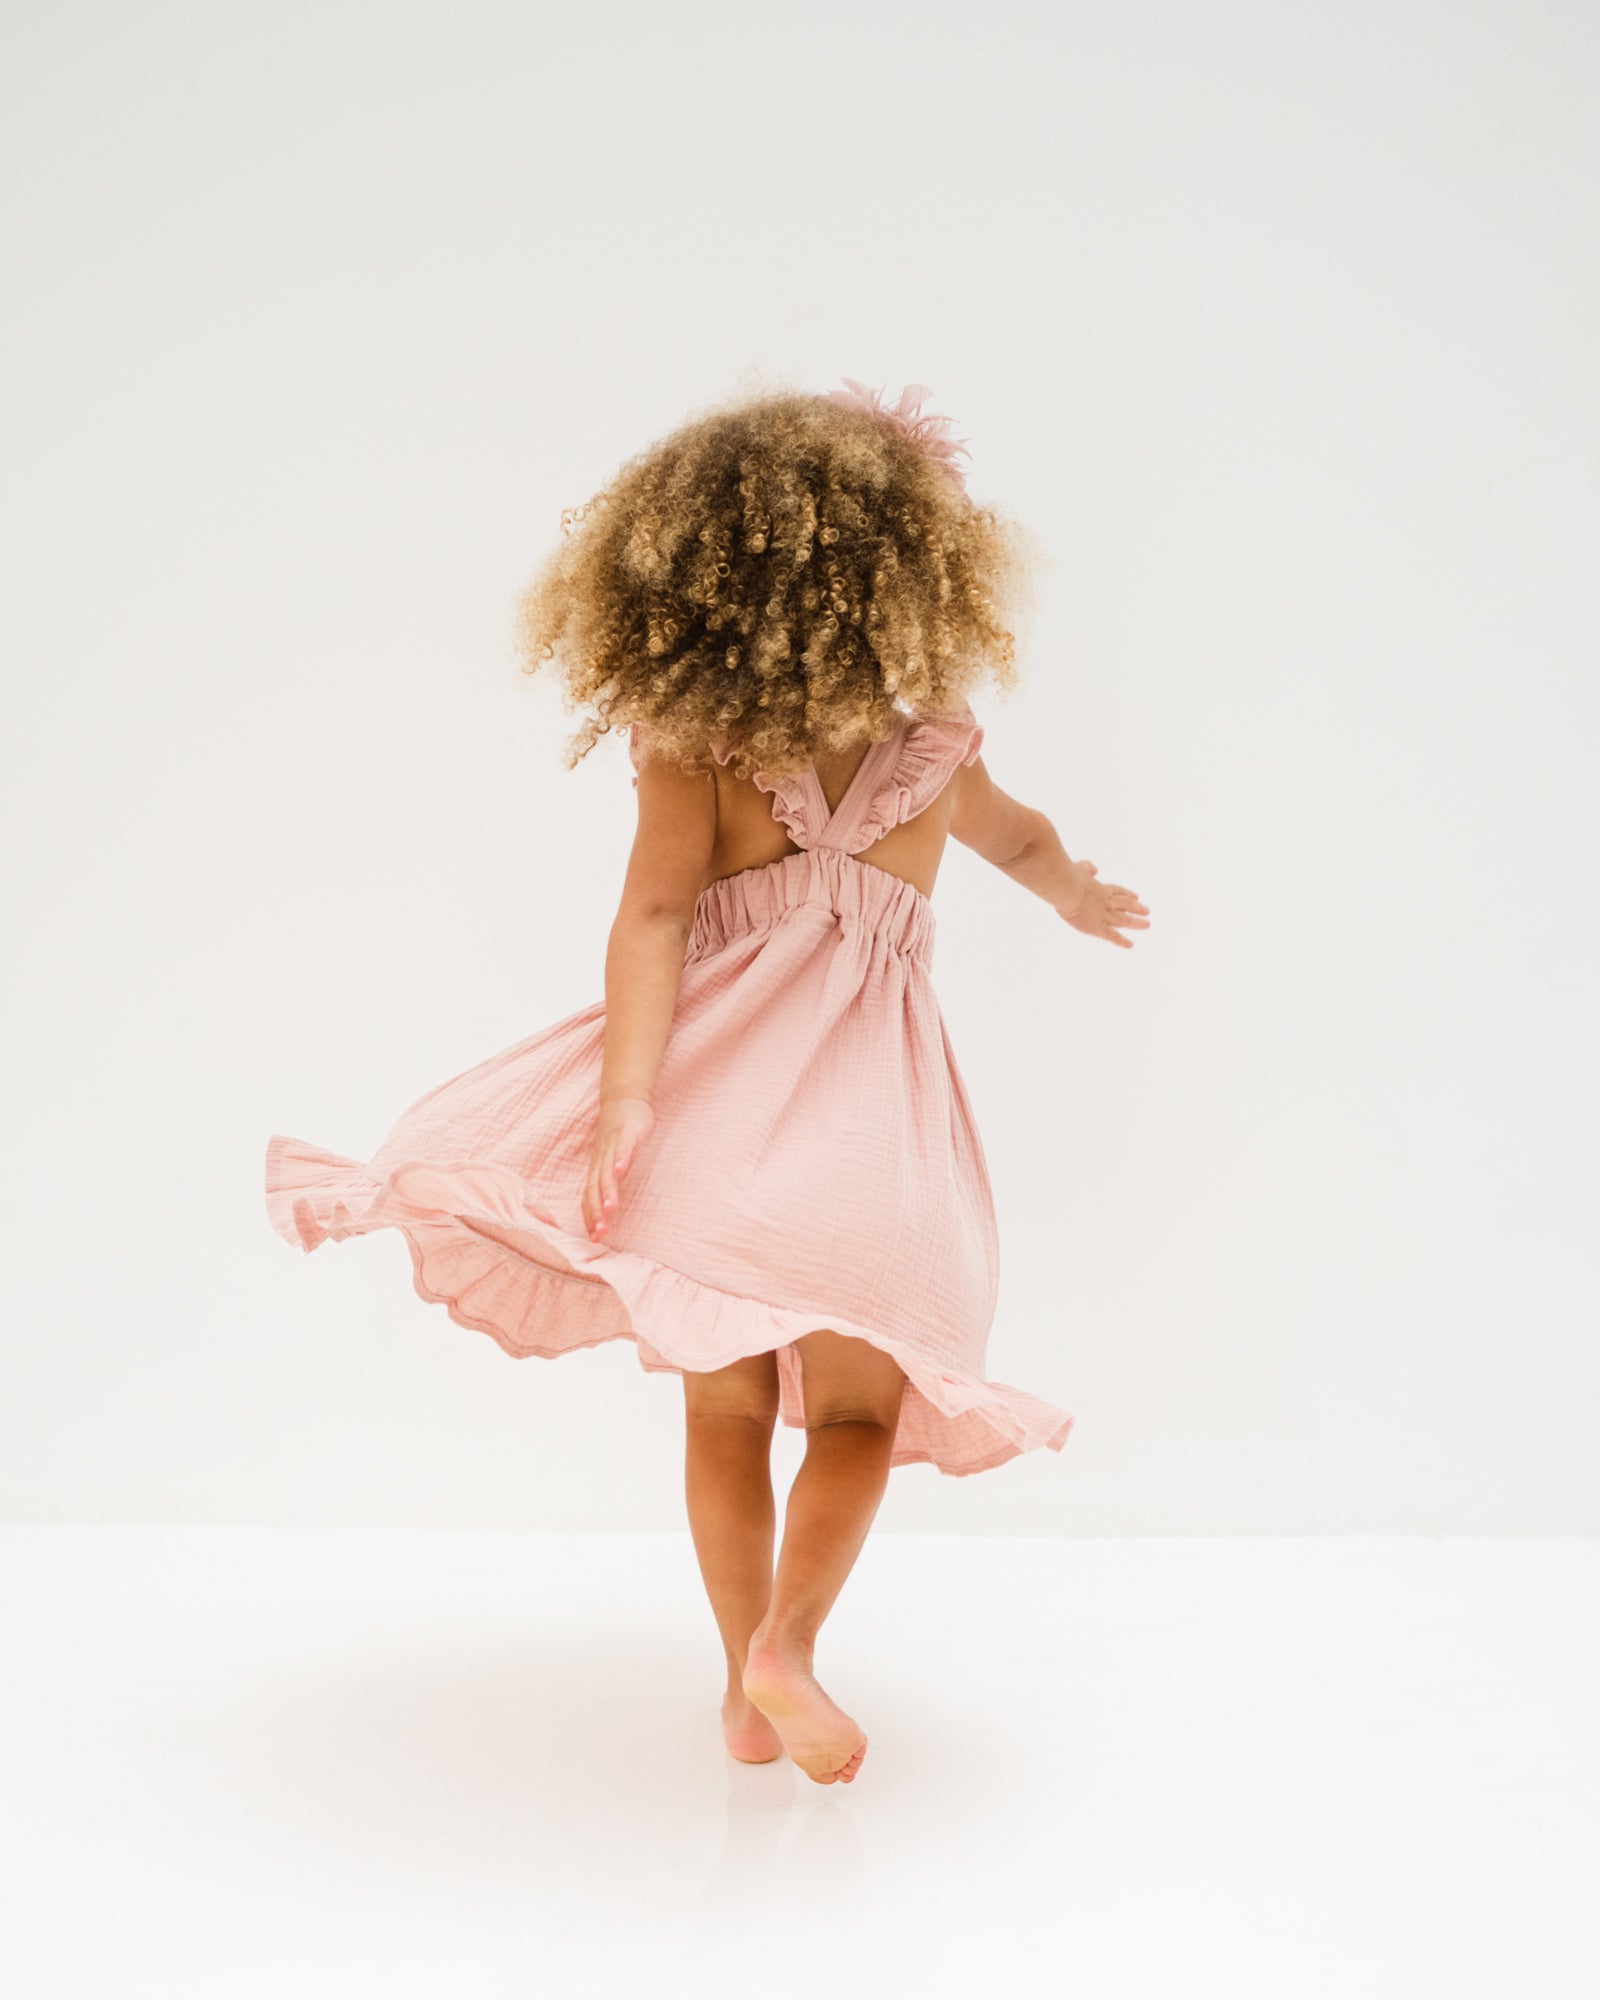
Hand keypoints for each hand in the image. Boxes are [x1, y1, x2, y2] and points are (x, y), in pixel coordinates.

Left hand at [583, 1095, 655, 1241]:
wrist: (624, 1098)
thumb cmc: (619, 1135)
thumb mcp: (613, 1160)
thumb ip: (611, 1182)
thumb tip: (608, 1209)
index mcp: (597, 1169)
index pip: (589, 1197)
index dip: (590, 1218)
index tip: (595, 1239)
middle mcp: (601, 1159)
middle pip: (595, 1189)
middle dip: (596, 1213)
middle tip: (600, 1234)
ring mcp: (613, 1145)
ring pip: (607, 1171)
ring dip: (608, 1191)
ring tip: (610, 1209)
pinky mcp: (627, 1133)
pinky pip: (623, 1147)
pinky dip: (621, 1159)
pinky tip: (621, 1170)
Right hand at [1055, 859, 1149, 948]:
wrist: (1067, 889)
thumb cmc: (1068, 877)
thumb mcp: (1079, 867)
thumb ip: (1087, 867)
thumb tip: (1095, 870)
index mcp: (1101, 888)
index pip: (1117, 892)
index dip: (1127, 894)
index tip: (1136, 896)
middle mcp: (1107, 902)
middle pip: (1125, 905)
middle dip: (1136, 908)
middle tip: (1147, 911)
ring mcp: (1104, 915)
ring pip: (1124, 919)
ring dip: (1136, 922)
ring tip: (1147, 924)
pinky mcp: (1098, 927)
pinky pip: (1112, 936)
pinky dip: (1121, 941)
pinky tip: (1130, 945)